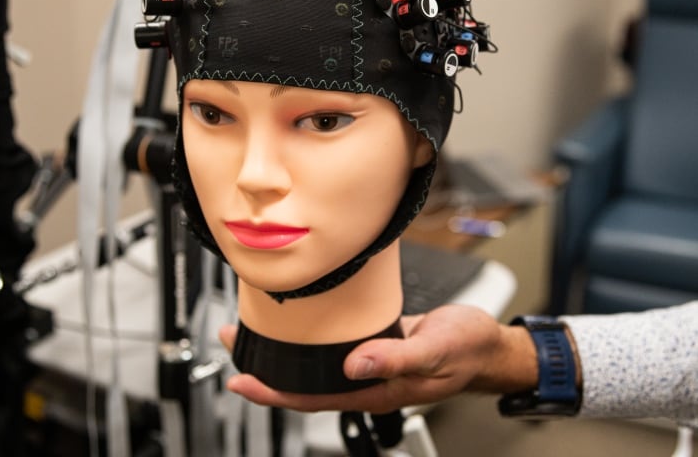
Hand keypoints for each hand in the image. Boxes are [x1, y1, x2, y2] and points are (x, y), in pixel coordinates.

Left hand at [218, 304, 535, 413]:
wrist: (485, 341)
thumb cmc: (467, 350)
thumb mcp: (435, 351)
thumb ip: (394, 359)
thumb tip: (353, 365)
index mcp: (375, 390)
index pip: (312, 399)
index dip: (273, 393)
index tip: (240, 380)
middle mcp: (365, 379)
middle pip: (304, 382)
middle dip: (266, 369)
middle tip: (232, 343)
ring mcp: (368, 362)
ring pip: (315, 362)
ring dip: (283, 349)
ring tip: (253, 330)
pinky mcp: (374, 342)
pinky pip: (333, 343)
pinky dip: (309, 334)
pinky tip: (298, 319)